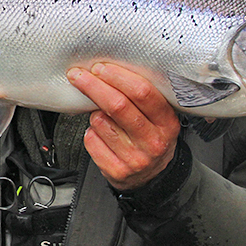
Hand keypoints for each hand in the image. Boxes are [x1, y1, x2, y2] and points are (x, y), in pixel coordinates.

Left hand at [67, 64, 180, 191]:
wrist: (151, 177)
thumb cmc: (151, 139)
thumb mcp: (159, 118)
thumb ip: (142, 97)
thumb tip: (108, 71)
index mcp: (167, 122)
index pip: (142, 93)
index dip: (117, 77)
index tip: (100, 68)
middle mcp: (153, 142)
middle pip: (117, 105)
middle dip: (94, 86)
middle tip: (79, 76)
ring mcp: (135, 159)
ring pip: (100, 122)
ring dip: (94, 113)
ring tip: (103, 117)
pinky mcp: (116, 171)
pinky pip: (91, 140)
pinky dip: (90, 132)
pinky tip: (101, 134)